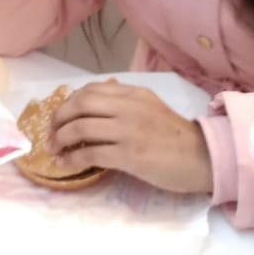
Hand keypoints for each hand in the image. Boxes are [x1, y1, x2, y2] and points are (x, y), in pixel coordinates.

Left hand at [49, 80, 212, 193]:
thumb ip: (125, 105)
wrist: (203, 158)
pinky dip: (72, 159)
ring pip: (81, 127)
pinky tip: (64, 164)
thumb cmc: (175, 138)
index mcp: (134, 94)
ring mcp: (128, 130)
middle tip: (50, 133)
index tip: (60, 116)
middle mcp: (129, 107)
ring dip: (60, 139)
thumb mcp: (151, 109)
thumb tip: (91, 111)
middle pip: (80, 104)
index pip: (92, 90)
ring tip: (54, 149)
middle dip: (58, 118)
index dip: (69, 102)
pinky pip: (90, 153)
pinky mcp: (129, 155)